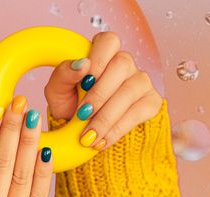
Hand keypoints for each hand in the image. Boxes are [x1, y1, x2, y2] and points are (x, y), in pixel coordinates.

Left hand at [45, 31, 162, 150]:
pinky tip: (103, 140)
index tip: (83, 82)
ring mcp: (140, 81)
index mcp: (103, 53)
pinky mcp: (150, 102)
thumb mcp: (58, 90)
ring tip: (89, 136)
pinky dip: (118, 129)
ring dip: (107, 116)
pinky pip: (139, 112)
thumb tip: (82, 64)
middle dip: (100, 93)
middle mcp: (125, 63)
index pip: (108, 41)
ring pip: (131, 90)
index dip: (98, 59)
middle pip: (122, 65)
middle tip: (82, 115)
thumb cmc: (71, 104)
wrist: (83, 129)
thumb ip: (63, 74)